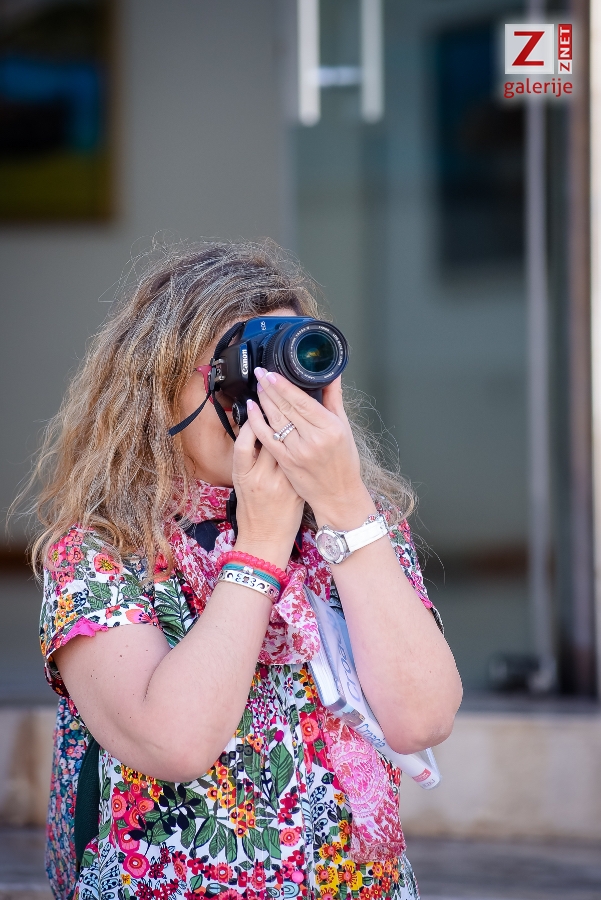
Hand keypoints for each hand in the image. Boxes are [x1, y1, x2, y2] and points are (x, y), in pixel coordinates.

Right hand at [232, 418, 303, 569]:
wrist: (265, 539)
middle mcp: (262, 477)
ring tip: (297, 412)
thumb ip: (248, 459)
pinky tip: (308, 436)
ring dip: (294, 430)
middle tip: (279, 399)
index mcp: (244, 475)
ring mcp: (282, 483)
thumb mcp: (241, 483)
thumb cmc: (251, 511)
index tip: (256, 405)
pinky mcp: (297, 489)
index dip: (252, 422)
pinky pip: (301, 463)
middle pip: (271, 440)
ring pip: (290, 449)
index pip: (245, 442)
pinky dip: (305, 449)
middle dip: (275, 418)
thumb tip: (255, 430)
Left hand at [246, 369, 375, 529]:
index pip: (302, 401)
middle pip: (286, 408)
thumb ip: (334, 399)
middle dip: (270, 388)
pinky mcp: (285, 462)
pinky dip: (257, 422)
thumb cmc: (344, 461)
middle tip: (260, 373)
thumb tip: (331, 374)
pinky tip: (252, 409)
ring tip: (258, 387)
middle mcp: (313, 440)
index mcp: (330, 428)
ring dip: (263, 402)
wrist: (338, 493)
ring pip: (275, 421)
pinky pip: (267, 438)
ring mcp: (297, 452)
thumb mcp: (344, 427)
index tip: (271, 373)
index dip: (283, 386)